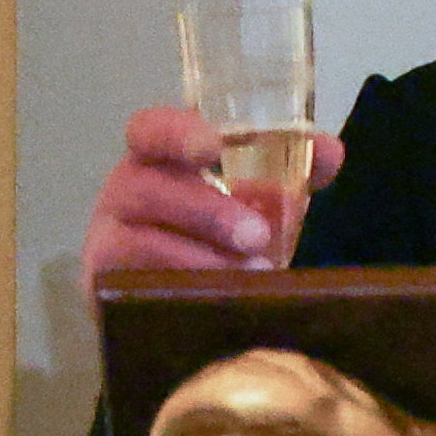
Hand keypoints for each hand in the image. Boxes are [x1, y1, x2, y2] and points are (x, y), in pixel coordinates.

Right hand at [81, 107, 344, 278]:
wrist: (180, 304)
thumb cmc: (218, 238)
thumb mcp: (256, 201)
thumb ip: (293, 172)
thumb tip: (329, 152)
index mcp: (158, 161)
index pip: (149, 130)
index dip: (174, 133)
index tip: (212, 146)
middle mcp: (125, 193)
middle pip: (144, 187)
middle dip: (205, 210)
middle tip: (257, 234)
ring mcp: (107, 242)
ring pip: (137, 241)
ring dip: (198, 257)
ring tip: (249, 274)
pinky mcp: (106, 291)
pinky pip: (133, 288)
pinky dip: (179, 289)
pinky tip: (215, 299)